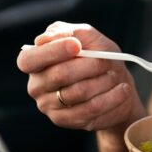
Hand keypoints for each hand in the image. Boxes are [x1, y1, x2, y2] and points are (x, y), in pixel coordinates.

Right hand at [16, 21, 144, 131]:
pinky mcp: (64, 120)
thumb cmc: (99, 58)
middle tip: (106, 61)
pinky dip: (111, 97)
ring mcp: (48, 105)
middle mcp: (36, 85)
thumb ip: (69, 31)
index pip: (29, 59)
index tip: (77, 45)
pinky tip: (122, 90)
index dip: (52, 51)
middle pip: (59, 75)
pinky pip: (90, 109)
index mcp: (34, 62)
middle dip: (89, 65)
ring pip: (77, 92)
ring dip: (103, 81)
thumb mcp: (90, 38)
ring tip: (115, 75)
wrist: (116, 86)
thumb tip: (47, 38)